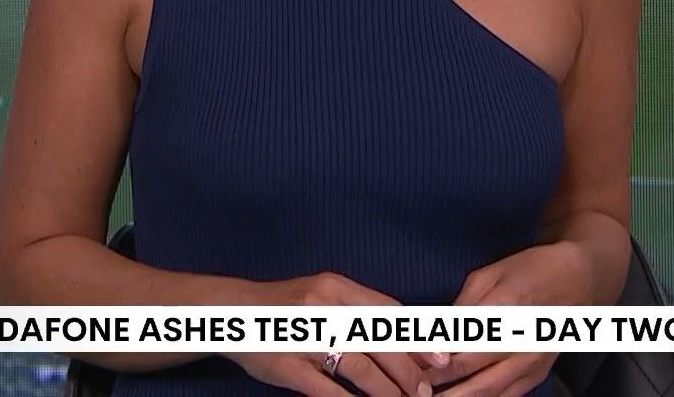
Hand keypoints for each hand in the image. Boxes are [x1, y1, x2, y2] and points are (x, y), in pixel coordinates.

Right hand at [226, 272, 448, 395]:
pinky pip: (327, 390)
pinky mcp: (287, 365)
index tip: (441, 359)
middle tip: (426, 391)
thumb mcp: (322, 296)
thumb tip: (404, 336)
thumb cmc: (285, 307)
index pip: (389, 312)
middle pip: (381, 342)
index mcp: (336, 287)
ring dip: (387, 392)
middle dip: (409, 371)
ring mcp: (305, 337)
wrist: (231, 312)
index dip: (417, 338)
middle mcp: (324, 308)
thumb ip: (356, 310)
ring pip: (360, 368)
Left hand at [426, 243, 589, 395]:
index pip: (462, 347)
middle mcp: (522, 345)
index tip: (410, 365)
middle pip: (473, 377)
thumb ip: (463, 307)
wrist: (577, 280)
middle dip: (439, 386)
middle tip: (414, 387)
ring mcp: (532, 364)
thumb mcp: (490, 275)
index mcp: (506, 313)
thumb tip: (437, 331)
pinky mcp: (537, 375)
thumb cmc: (529, 271)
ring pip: (488, 394)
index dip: (433, 361)